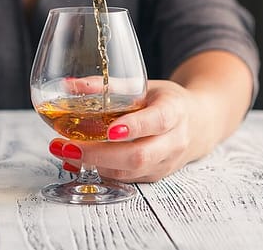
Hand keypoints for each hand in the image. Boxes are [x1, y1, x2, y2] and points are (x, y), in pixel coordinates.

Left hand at [48, 80, 210, 182]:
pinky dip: (101, 170)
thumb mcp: (142, 86)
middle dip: (99, 154)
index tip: (110, 130)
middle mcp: (173, 140)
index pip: (157, 121)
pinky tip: (78, 160)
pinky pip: (127, 178)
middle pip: (139, 155)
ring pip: (130, 171)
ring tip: (65, 151)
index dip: (134, 127)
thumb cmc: (165, 101)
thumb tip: (70, 85)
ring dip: (94, 164)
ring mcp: (165, 162)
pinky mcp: (155, 175)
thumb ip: (107, 86)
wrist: (198, 124)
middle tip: (68, 146)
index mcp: (174, 111)